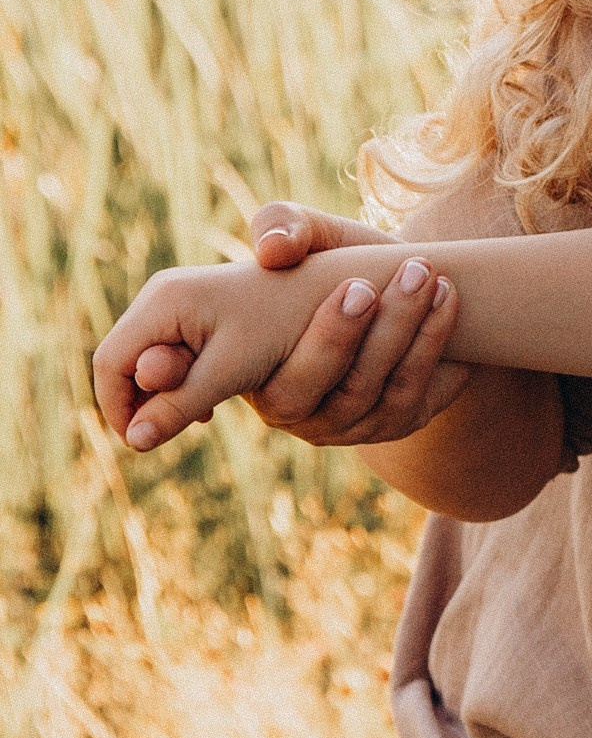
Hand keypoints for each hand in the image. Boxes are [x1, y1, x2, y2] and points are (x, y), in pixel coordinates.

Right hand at [96, 255, 344, 449]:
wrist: (335, 292)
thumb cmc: (288, 326)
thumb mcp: (231, 370)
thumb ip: (180, 404)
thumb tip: (134, 442)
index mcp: (162, 301)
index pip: (110, 363)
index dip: (119, 409)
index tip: (142, 445)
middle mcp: (163, 296)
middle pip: (125, 361)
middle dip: (143, 401)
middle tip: (177, 431)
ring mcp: (180, 304)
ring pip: (150, 360)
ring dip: (166, 395)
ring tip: (200, 418)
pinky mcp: (200, 317)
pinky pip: (174, 356)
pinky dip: (185, 384)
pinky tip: (212, 405)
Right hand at [242, 202, 470, 447]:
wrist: (385, 280)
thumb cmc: (330, 260)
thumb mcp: (307, 236)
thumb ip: (281, 227)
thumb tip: (274, 250)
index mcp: (256, 374)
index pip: (283, 384)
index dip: (328, 340)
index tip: (360, 286)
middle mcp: (296, 412)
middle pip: (344, 392)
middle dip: (383, 333)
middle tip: (413, 273)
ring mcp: (347, 425)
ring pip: (386, 396)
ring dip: (417, 335)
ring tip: (435, 279)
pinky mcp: (393, 422)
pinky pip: (416, 399)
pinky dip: (436, 349)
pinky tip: (449, 302)